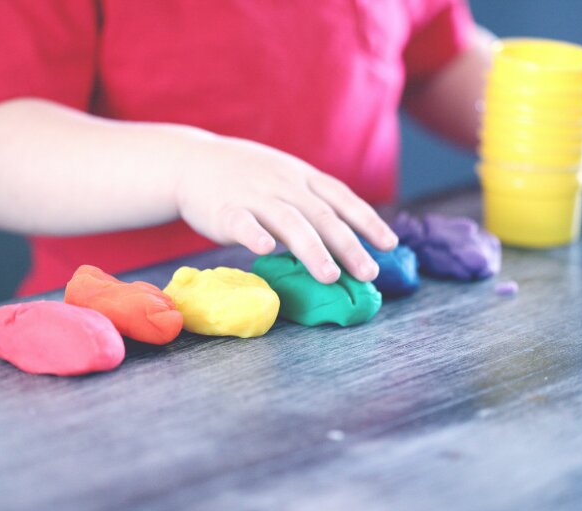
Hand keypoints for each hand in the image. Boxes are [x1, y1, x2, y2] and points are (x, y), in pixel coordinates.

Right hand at [175, 135, 397, 282]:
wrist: (191, 161)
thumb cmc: (245, 176)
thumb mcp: (284, 177)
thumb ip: (311, 201)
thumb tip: (348, 237)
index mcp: (301, 177)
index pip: (341, 198)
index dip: (367, 220)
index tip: (390, 244)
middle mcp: (283, 184)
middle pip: (322, 215)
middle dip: (348, 245)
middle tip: (368, 273)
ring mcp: (254, 195)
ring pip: (288, 221)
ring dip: (312, 249)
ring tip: (330, 276)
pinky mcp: (224, 209)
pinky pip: (241, 222)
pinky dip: (254, 235)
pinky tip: (267, 250)